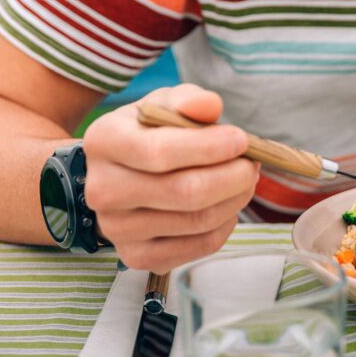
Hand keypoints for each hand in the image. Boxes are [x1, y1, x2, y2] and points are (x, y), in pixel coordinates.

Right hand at [82, 84, 257, 272]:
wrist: (120, 175)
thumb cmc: (150, 134)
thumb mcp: (165, 105)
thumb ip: (188, 100)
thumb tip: (209, 105)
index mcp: (105, 142)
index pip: (160, 152)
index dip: (210, 147)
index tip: (242, 140)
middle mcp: (103, 190)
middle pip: (185, 192)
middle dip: (233, 177)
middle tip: (252, 164)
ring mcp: (117, 229)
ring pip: (198, 221)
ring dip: (235, 199)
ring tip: (243, 181)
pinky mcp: (137, 257)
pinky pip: (199, 246)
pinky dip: (225, 225)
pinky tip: (226, 206)